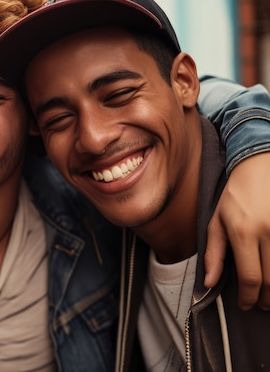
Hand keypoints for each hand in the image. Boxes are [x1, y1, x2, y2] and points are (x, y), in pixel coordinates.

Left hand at [205, 152, 269, 309]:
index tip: (246, 305)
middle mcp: (268, 232)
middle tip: (262, 304)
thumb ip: (214, 254)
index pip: (250, 277)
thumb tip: (209, 283)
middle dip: (266, 298)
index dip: (249, 297)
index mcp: (243, 232)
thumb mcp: (216, 222)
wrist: (259, 167)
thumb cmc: (235, 197)